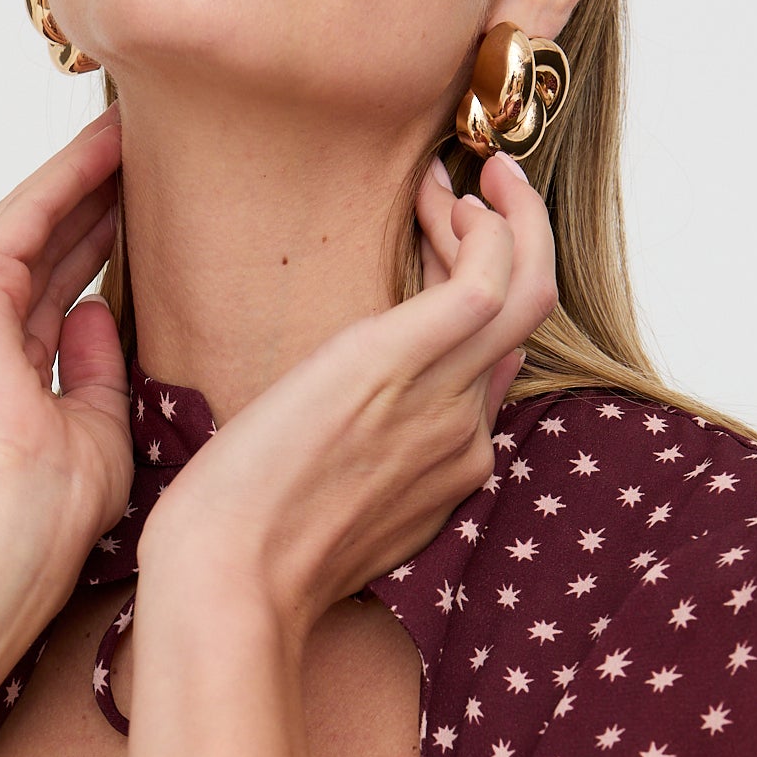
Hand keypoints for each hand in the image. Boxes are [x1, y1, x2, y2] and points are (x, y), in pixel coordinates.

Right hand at [0, 104, 132, 578]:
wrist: (16, 524)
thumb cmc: (58, 502)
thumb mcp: (99, 424)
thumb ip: (97, 369)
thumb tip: (96, 313)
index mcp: (8, 372)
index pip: (60, 289)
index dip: (99, 242)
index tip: (139, 205)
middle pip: (48, 249)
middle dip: (94, 198)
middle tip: (142, 149)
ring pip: (36, 223)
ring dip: (81, 174)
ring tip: (129, 129)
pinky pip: (26, 219)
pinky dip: (65, 179)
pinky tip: (104, 144)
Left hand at [140, 149, 556, 636]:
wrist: (230, 578)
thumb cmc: (242, 551)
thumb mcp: (318, 513)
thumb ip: (358, 468)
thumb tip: (351, 420)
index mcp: (444, 472)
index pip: (493, 367)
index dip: (477, 301)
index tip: (438, 252)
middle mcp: (463, 436)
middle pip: (521, 321)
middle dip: (507, 244)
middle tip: (475, 190)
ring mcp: (445, 400)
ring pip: (526, 288)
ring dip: (504, 219)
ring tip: (457, 177)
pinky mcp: (405, 360)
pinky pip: (491, 273)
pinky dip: (485, 224)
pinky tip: (443, 192)